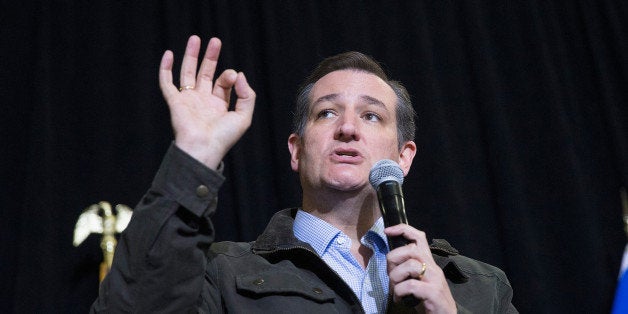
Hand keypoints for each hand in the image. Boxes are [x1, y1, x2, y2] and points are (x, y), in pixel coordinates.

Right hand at [159, 35, 255, 168]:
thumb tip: (239, 74)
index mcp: (219, 105)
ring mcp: (188, 100)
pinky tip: (168, 53)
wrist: (203, 147)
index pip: (223, 82)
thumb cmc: (224, 137)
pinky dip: (165, 68)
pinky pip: (167, 83)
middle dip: (210, 57)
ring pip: (187, 72)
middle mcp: (203, 101)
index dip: (229, 75)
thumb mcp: (244, 116)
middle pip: (205, 73)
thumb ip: (247, 95)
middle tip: (215, 40)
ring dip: (191, 55)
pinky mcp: (175, 102)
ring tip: (195, 38)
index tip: (233, 76)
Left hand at [385, 224, 456, 313]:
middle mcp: (433, 267)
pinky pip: (411, 285)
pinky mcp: (433, 293)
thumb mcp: (418, 280)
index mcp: (428, 262)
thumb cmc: (428, 300)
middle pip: (411, 249)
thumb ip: (407, 269)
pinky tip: (399, 299)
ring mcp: (435, 279)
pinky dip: (400, 292)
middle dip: (394, 259)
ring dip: (395, 278)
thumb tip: (390, 261)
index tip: (387, 231)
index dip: (403, 229)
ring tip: (395, 289)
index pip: (419, 237)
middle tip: (392, 275)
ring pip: (410, 265)